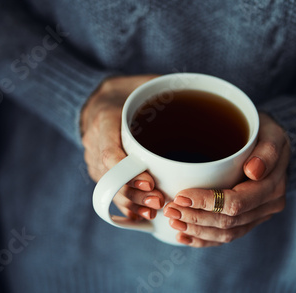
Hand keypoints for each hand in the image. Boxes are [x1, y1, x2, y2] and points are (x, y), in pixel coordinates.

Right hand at [81, 75, 164, 220]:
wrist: (99, 98)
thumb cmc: (128, 89)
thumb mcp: (146, 83)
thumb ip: (167, 91)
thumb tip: (202, 96)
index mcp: (105, 119)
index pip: (111, 153)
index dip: (130, 172)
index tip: (151, 181)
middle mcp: (94, 141)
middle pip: (110, 177)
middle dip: (135, 194)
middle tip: (160, 200)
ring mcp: (93, 157)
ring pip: (108, 188)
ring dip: (132, 202)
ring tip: (154, 209)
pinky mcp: (98, 169)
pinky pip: (109, 190)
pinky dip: (126, 203)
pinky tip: (141, 213)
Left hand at [163, 113, 289, 246]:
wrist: (268, 140)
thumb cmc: (263, 132)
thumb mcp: (270, 132)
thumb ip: (267, 151)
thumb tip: (254, 171)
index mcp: (273, 185)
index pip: (236, 202)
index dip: (207, 203)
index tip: (181, 196)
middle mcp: (269, 205)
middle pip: (229, 222)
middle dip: (195, 218)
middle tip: (170, 209)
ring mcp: (259, 215)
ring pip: (226, 233)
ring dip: (196, 230)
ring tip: (173, 220)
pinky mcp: (249, 220)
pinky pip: (226, 236)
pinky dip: (203, 239)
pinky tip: (184, 236)